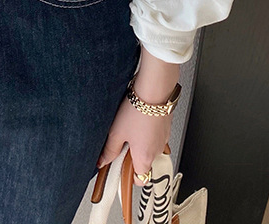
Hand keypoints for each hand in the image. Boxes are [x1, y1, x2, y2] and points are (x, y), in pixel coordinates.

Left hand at [96, 46, 180, 186]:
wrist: (155, 88)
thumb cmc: (138, 110)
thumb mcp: (116, 132)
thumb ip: (109, 151)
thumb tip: (102, 162)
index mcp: (145, 157)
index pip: (138, 179)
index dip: (127, 175)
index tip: (118, 167)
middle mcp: (157, 151)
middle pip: (144, 162)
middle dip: (132, 155)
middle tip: (121, 142)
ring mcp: (164, 138)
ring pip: (150, 147)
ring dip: (140, 142)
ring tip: (129, 126)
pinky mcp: (166, 126)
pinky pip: (156, 134)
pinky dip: (148, 130)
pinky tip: (139, 117)